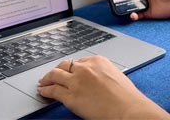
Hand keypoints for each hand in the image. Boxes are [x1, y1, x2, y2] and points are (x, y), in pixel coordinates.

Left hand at [38, 56, 168, 118]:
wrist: (127, 108)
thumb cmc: (126, 97)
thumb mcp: (116, 76)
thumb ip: (103, 74)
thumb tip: (97, 80)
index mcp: (98, 61)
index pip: (80, 61)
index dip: (74, 68)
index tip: (71, 72)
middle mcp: (85, 68)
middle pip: (66, 65)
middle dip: (58, 69)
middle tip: (53, 74)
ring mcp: (76, 81)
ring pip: (55, 75)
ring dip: (47, 78)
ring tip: (44, 81)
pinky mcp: (70, 96)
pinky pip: (53, 90)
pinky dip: (45, 90)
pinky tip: (42, 91)